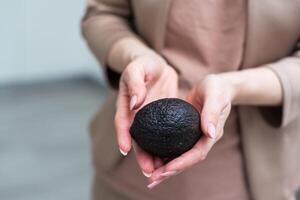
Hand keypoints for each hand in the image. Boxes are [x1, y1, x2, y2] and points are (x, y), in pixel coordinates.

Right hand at [114, 52, 178, 176]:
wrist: (155, 65)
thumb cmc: (143, 65)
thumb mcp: (137, 69)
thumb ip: (134, 84)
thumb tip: (134, 103)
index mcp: (126, 105)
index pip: (122, 123)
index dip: (122, 136)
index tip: (124, 150)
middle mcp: (136, 116)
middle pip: (136, 139)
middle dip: (140, 156)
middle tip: (148, 171)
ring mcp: (149, 119)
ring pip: (150, 142)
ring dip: (153, 157)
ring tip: (160, 171)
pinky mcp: (161, 120)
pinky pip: (163, 136)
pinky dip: (166, 147)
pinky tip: (174, 157)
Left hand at [147, 74, 235, 187]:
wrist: (217, 86)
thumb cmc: (217, 88)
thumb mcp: (215, 96)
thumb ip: (212, 112)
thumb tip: (211, 133)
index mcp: (211, 134)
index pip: (197, 154)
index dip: (182, 164)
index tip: (166, 170)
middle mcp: (202, 139)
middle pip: (186, 161)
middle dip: (169, 172)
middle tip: (152, 181)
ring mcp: (193, 137)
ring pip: (179, 156)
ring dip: (165, 167)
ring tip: (149, 175)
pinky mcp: (185, 132)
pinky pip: (174, 146)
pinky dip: (164, 154)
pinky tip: (151, 157)